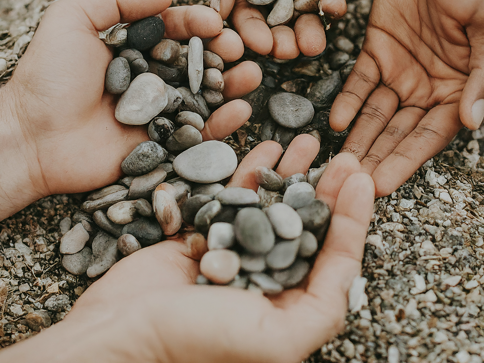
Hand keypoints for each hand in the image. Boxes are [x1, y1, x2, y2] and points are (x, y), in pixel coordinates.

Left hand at [0, 0, 261, 232]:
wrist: (32, 137)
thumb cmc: (48, 77)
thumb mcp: (72, 20)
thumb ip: (117, 0)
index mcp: (133, 50)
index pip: (174, 32)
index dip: (197, 25)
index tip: (215, 22)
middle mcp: (150, 80)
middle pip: (195, 64)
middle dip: (221, 54)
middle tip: (240, 48)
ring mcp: (157, 114)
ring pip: (204, 98)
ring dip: (231, 86)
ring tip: (251, 75)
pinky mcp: (162, 145)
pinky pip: (198, 134)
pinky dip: (222, 123)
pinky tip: (240, 110)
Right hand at [0, 138, 373, 362]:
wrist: (123, 329)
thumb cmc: (197, 341)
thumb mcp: (276, 340)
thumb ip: (321, 310)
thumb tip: (352, 265)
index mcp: (290, 305)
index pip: (333, 256)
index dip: (352, 217)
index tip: (361, 178)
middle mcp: (267, 276)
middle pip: (307, 225)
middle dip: (328, 189)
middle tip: (344, 156)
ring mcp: (236, 249)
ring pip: (274, 204)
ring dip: (294, 173)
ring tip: (310, 142)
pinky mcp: (207, 231)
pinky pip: (237, 195)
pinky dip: (253, 171)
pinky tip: (268, 148)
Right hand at [209, 0, 352, 57]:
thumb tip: (217, 11)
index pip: (244, 16)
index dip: (251, 33)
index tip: (262, 45)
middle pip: (274, 25)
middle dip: (281, 41)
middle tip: (290, 51)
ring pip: (303, 20)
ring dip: (308, 34)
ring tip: (314, 45)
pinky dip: (333, 7)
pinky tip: (335, 9)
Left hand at [330, 0, 483, 195]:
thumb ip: (481, 73)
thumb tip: (473, 122)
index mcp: (458, 88)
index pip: (427, 136)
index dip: (404, 162)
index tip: (379, 187)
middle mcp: (427, 86)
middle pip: (396, 131)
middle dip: (373, 158)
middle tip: (346, 183)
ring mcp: (400, 68)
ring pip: (374, 112)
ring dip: (356, 137)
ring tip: (335, 160)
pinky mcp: (376, 47)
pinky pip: (358, 81)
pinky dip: (347, 100)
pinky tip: (335, 121)